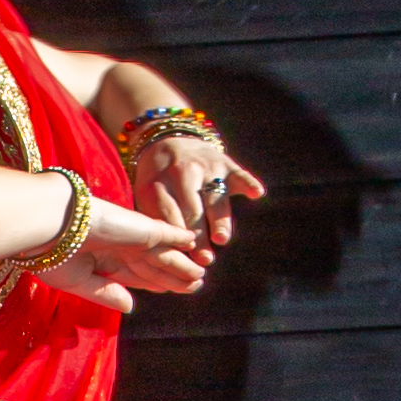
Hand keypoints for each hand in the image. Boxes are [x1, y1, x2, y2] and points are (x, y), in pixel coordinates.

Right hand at [51, 196, 214, 313]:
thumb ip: (106, 294)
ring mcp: (132, 237)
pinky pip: (167, 235)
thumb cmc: (52, 254)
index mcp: (103, 261)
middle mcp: (120, 247)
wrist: (48, 224)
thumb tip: (131, 307)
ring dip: (183, 265)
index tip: (169, 290)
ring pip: (164, 255)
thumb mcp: (78, 283)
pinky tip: (194, 242)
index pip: (134, 275)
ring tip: (200, 275)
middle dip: (173, 277)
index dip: (153, 283)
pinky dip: (181, 238)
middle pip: (153, 266)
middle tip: (195, 285)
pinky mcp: (140, 228)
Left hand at [129, 130, 264, 253]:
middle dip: (198, 236)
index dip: (175, 236)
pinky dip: (248, 182)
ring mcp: (204, 167)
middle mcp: (180, 174)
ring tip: (221, 239)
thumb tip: (166, 260)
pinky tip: (256, 193)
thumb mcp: (144, 195)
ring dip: (219, 219)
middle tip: (204, 258)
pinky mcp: (224, 163)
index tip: (182, 257)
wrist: (168, 139)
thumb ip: (154, 220)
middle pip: (191, 210)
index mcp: (155, 185)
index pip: (166, 214)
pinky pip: (238, 174)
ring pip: (214, 197)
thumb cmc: (156, 182)